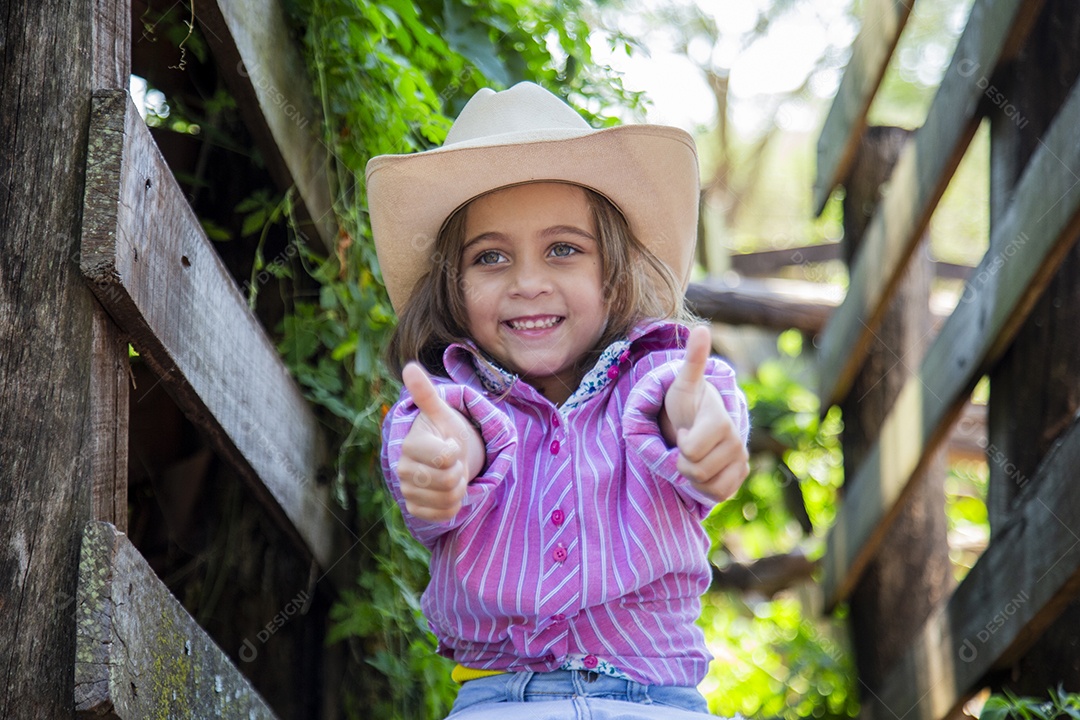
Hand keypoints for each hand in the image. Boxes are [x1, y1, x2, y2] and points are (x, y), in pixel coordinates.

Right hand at [397, 362, 483, 521]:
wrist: (441, 456)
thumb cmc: (443, 432)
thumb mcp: (441, 413)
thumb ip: (426, 393)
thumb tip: (409, 367)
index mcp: (410, 446)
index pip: (446, 458)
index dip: (456, 451)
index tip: (450, 444)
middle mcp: (403, 470)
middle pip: (448, 480)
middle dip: (460, 471)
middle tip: (453, 461)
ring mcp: (407, 492)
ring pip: (449, 499)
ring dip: (459, 487)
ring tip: (451, 474)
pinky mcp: (415, 510)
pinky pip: (445, 514)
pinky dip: (453, 505)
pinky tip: (446, 490)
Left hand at [661, 325, 748, 501]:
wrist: (700, 420)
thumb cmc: (688, 401)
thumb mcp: (684, 382)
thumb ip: (693, 359)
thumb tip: (702, 329)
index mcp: (720, 420)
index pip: (691, 450)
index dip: (681, 444)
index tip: (684, 430)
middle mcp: (736, 440)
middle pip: (695, 470)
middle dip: (683, 461)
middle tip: (686, 444)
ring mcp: (741, 459)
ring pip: (707, 485)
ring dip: (693, 475)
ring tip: (694, 456)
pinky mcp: (740, 476)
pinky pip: (718, 495)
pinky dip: (704, 488)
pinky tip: (703, 470)